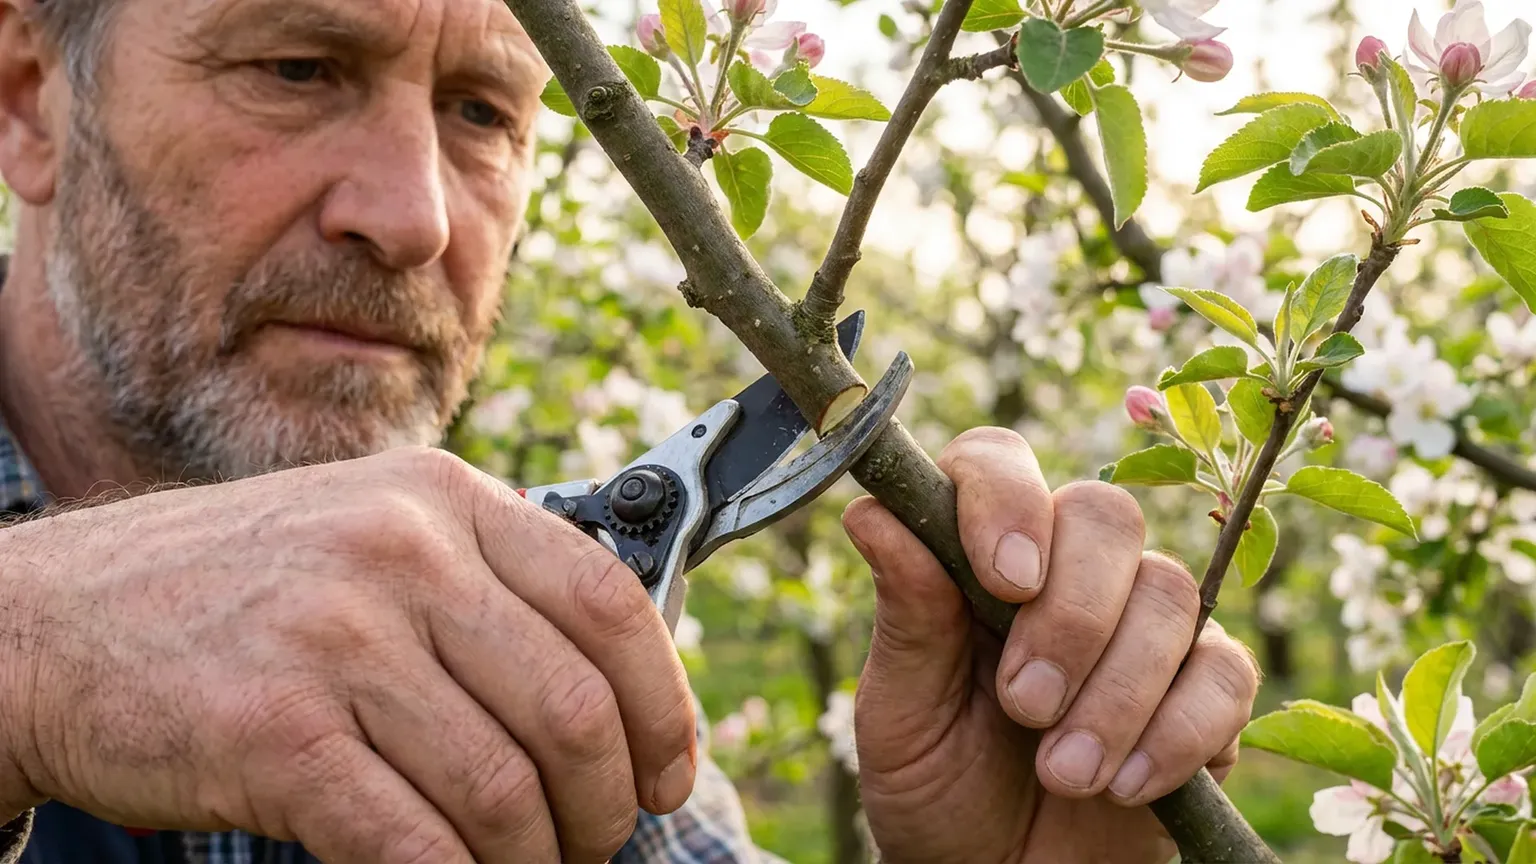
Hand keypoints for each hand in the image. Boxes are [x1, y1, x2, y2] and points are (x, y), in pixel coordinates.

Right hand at [0, 447, 695, 862]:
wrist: (58, 623)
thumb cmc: (239, 592)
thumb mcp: (374, 539)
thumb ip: (486, 592)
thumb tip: (614, 696)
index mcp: (444, 498)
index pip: (609, 603)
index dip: (662, 705)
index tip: (670, 771)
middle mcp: (400, 552)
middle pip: (570, 708)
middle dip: (606, 804)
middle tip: (596, 844)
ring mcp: (336, 637)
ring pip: (502, 789)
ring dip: (534, 859)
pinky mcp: (274, 731)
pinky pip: (415, 842)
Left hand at [842, 428, 1259, 863]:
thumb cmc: (936, 789)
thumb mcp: (901, 716)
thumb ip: (906, 619)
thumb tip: (871, 513)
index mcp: (978, 556)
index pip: (998, 463)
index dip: (1009, 501)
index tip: (1005, 582)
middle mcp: (1067, 571)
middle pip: (1105, 515)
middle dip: (1071, 616)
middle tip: (1025, 706)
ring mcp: (1143, 626)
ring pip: (1168, 594)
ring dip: (1116, 692)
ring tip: (1063, 776)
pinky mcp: (1203, 691)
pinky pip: (1225, 672)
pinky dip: (1178, 731)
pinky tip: (1124, 786)